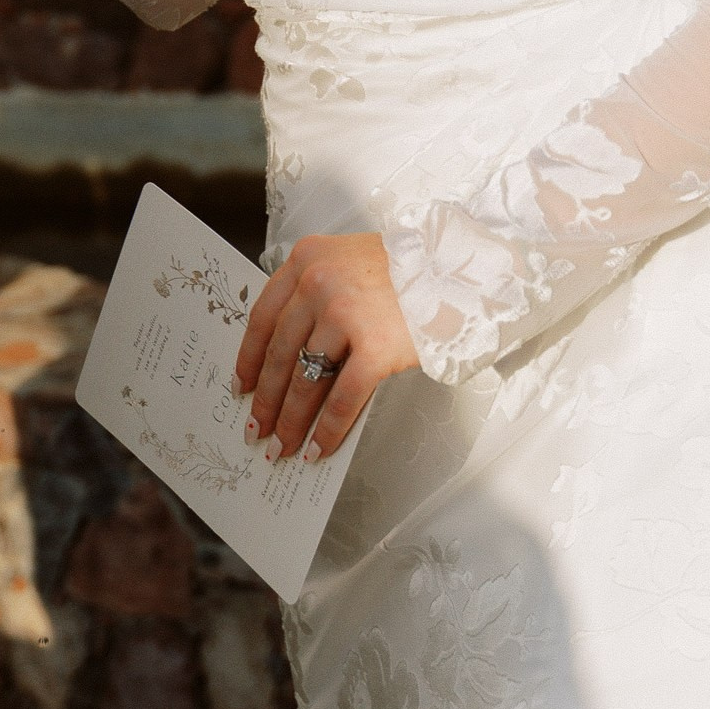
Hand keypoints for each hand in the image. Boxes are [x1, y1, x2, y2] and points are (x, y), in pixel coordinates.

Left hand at [232, 231, 417, 463]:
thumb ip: (318, 290)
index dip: (250, 358)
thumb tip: (293, 351)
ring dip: (290, 421)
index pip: (264, 317)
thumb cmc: (413, 268)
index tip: (242, 386)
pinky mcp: (377, 345)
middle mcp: (318, 282)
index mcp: (308, 258)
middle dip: (266, 400)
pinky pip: (343, 398)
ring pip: (306, 380)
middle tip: (256, 429)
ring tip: (282, 446)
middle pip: (280, 353)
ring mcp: (346, 313)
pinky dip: (328, 430)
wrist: (467, 269)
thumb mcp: (351, 261)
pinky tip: (318, 449)